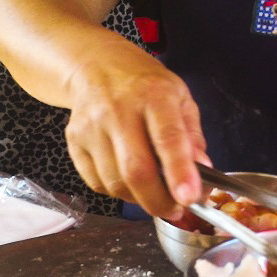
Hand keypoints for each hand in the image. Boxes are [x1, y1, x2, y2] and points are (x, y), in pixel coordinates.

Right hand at [65, 43, 207, 218]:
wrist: (97, 67)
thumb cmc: (145, 86)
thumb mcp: (180, 99)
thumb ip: (192, 137)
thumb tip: (202, 172)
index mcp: (154, 95)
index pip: (168, 139)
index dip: (179, 172)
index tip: (189, 198)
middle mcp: (118, 110)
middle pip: (136, 170)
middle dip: (158, 201)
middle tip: (173, 210)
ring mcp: (92, 126)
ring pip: (115, 182)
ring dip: (138, 199)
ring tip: (152, 193)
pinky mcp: (74, 141)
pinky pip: (97, 183)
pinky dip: (117, 192)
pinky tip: (128, 181)